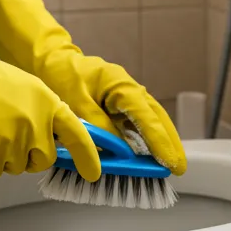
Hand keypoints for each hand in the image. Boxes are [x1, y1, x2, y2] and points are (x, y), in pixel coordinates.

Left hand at [0, 0, 186, 173]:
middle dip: (169, 144)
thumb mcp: (75, 102)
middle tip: (179, 169)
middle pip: (157, 119)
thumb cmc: (62, 75)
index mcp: (121, 85)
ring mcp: (126, 99)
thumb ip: (97, 127)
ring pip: (150, 122)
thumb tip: (114, 152)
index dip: (160, 141)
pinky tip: (148, 158)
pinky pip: (136, 125)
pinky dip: (144, 140)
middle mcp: (129, 91)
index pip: (146, 116)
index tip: (170, 162)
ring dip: (160, 143)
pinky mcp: (119, 107)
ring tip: (169, 166)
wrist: (51, 61)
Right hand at [0, 0, 101, 179]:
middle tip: (9, 132)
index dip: (90, 157)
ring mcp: (13, 144)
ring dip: (5, 154)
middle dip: (32, 152)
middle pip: (45, 158)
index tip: (95, 173)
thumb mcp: (21, 84)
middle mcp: (35, 124)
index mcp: (46, 101)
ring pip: (18, 166)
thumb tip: (56, 131)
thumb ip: (43, 107)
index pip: (78, 135)